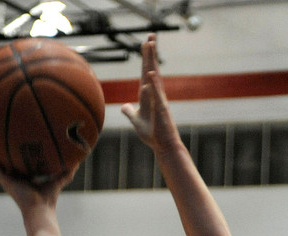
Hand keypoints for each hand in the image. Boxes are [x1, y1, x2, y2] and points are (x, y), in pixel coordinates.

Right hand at [0, 148, 74, 213]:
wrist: (40, 210)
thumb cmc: (49, 200)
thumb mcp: (58, 180)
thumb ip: (66, 172)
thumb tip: (77, 161)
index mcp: (26, 177)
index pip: (21, 162)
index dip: (18, 152)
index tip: (16, 140)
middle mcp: (15, 177)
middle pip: (7, 160)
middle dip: (2, 148)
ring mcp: (8, 179)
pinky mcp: (3, 180)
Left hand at [121, 34, 177, 153]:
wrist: (164, 146)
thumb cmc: (153, 135)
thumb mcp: (136, 122)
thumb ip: (129, 112)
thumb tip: (124, 106)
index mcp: (148, 96)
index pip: (146, 73)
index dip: (146, 58)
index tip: (145, 43)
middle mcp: (155, 95)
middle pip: (152, 69)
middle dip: (150, 53)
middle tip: (150, 36)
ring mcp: (159, 101)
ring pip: (155, 77)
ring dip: (152, 62)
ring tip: (150, 46)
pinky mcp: (161, 110)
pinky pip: (156, 95)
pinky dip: (153, 84)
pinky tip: (150, 73)